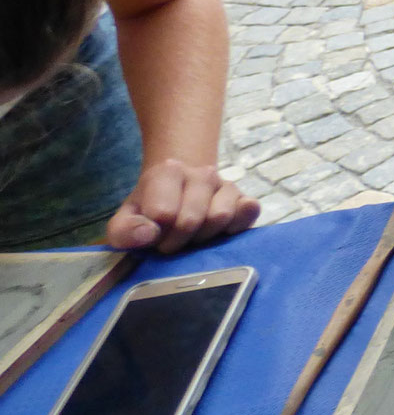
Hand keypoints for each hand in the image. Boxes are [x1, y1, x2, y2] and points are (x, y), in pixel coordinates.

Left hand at [105, 159, 260, 253]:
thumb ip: (124, 230)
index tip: (154, 236)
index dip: (157, 234)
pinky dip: (236, 226)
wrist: (180, 191)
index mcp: (168, 171)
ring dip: (204, 237)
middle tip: (172, 243)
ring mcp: (227, 184)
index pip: (164, 212)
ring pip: (220, 217)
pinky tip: (220, 233)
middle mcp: (202, 173)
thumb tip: (149, 234)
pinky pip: (249, 212)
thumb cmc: (150, 210)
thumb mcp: (125, 220)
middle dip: (179, 240)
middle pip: (192, 219)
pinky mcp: (246, 198)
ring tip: (193, 237)